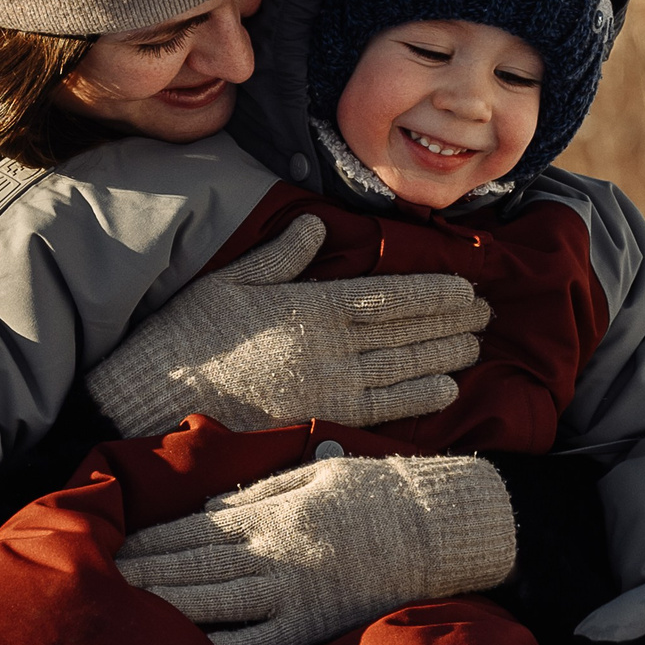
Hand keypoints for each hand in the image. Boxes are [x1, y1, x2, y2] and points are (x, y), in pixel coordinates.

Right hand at [85, 213, 488, 437]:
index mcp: (310, 307)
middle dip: (449, 322)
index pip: (386, 296)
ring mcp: (329, 387)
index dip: (431, 292)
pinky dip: (418, 399)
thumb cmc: (188, 335)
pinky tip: (446, 391)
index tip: (465, 287)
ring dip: (444, 356)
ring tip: (476, 346)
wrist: (158, 400)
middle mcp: (330, 347)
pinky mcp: (321, 420)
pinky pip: (382, 410)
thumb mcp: (231, 281)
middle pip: (405, 332)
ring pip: (403, 368)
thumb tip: (314, 224)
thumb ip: (280, 256)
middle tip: (487, 314)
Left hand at [114, 453, 514, 644]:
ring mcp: (294, 588)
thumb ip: (265, 483)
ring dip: (168, 601)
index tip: (118, 539)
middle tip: (101, 573)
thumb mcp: (317, 472)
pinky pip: (258, 641)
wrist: (438, 527)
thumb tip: (215, 497)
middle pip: (197, 561)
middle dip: (147, 568)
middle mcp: (277, 547)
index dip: (155, 534)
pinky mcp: (313, 623)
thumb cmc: (379, 493)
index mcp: (276, 507)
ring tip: (126, 605)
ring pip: (217, 598)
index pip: (199, 524)